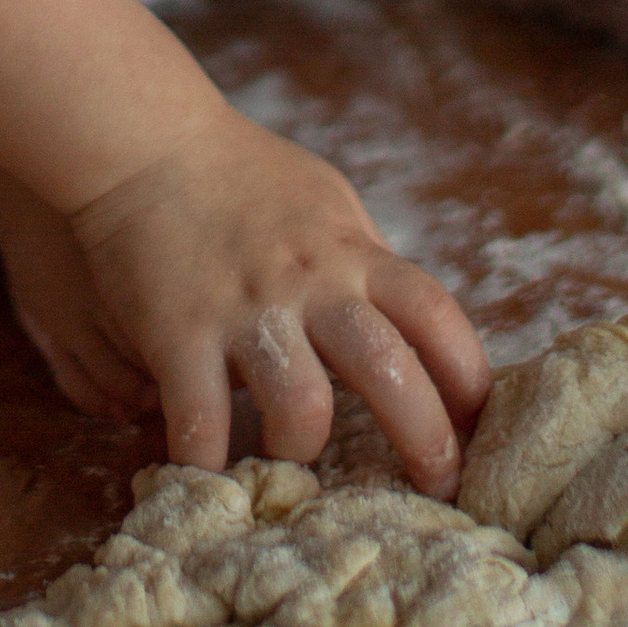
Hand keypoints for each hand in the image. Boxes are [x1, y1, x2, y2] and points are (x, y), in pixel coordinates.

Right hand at [64, 111, 486, 484]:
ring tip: (290, 461)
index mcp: (351, 252)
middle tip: (438, 487)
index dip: (469, 376)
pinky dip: (206, 462)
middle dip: (426, 440)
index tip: (481, 426)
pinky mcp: (180, 332)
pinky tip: (206, 474)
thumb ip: (363, 259)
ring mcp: (246, 311)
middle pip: (390, 371)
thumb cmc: (241, 172)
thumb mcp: (325, 199)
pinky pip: (202, 421)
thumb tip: (404, 321)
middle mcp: (311, 284)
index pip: (436, 314)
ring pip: (302, 408)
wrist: (145, 140)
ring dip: (303, 449)